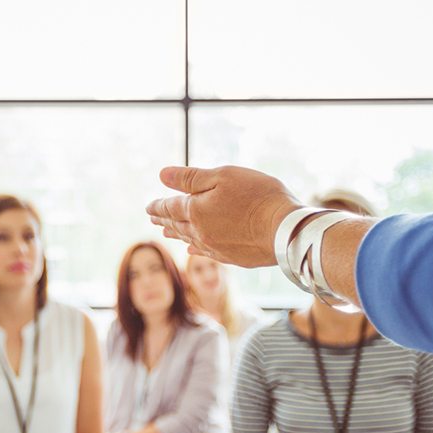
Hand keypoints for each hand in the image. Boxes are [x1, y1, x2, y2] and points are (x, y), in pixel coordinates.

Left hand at [146, 166, 303, 267]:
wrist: (285, 230)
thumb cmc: (257, 197)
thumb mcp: (223, 176)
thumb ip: (190, 178)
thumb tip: (162, 175)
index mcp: (195, 210)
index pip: (170, 207)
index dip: (157, 206)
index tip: (148, 207)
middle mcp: (200, 232)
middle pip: (177, 224)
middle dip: (164, 219)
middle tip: (153, 218)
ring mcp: (215, 247)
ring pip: (189, 239)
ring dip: (176, 234)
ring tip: (167, 232)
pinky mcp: (231, 257)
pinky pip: (205, 252)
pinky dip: (195, 249)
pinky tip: (193, 249)